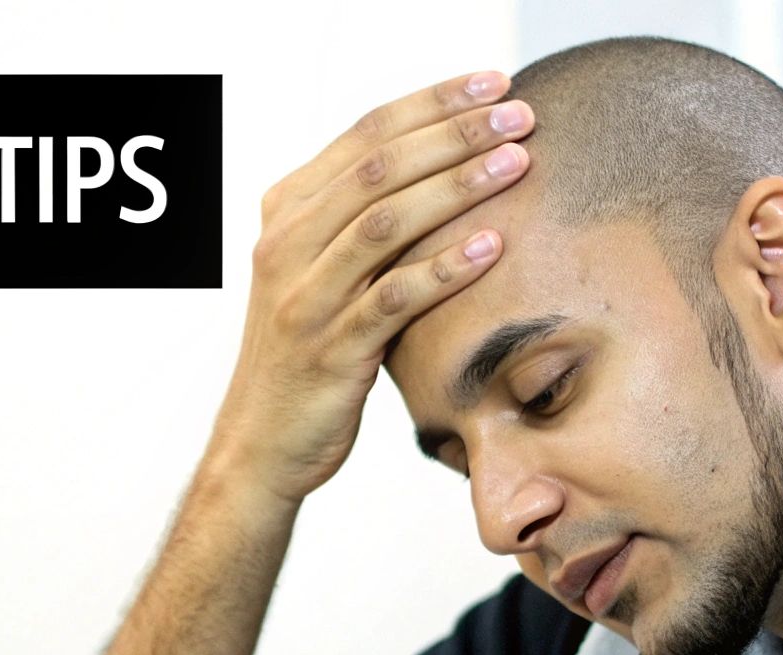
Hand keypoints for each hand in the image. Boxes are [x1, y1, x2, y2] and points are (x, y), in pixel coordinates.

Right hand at [204, 70, 533, 505]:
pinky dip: (443, 270)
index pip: (365, 133)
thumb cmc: (310, 352)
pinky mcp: (329, 350)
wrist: (263, 442)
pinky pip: (391, 299)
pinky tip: (491, 247)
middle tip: (520, 116)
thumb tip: (440, 163)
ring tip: (517, 164)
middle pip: (378, 167)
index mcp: (287, 212)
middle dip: (455, 134)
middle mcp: (287, 244)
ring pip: (384, 223)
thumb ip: (362, 220)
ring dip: (457, 187)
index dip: (433, 102)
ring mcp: (305, 297)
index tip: (495, 84)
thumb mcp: (323, 272)